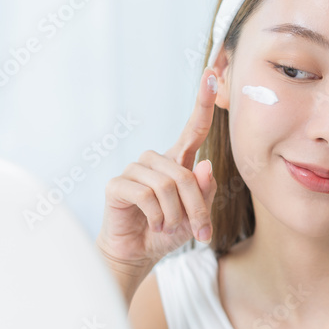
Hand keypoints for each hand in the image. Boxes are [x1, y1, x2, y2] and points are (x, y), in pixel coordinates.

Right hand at [96, 68, 219, 269]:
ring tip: (169, 228)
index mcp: (177, 162)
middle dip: (196, 209)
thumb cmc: (167, 231)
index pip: (194, 130)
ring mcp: (135, 170)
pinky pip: (146, 195)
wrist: (138, 254)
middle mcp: (156, 161)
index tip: (210, 73)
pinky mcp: (117, 185)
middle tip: (199, 232)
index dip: (202, 103)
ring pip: (167, 186)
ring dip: (176, 215)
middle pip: (185, 175)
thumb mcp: (196, 215)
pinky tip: (153, 225)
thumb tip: (205, 165)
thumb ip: (204, 191)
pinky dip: (157, 217)